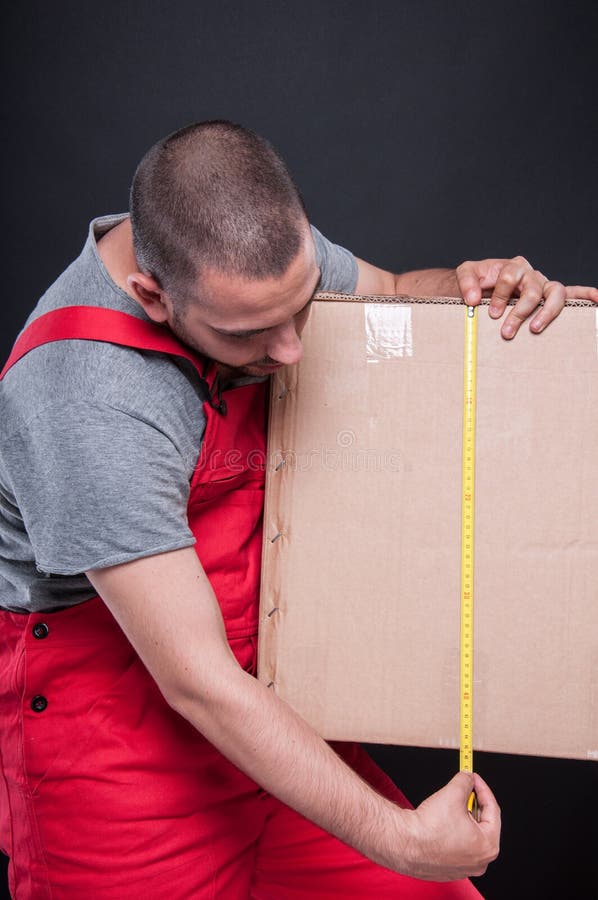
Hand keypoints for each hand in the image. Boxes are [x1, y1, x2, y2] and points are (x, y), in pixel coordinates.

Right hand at [401, 771, 500, 881]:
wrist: (404, 844)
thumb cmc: (428, 828)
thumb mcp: (452, 793)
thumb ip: (465, 782)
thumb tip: (467, 778)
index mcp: (487, 846)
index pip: (493, 810)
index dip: (482, 789)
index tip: (474, 779)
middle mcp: (479, 862)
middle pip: (482, 824)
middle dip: (473, 804)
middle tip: (464, 789)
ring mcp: (463, 869)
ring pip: (468, 835)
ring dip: (462, 817)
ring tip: (450, 805)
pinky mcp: (448, 870)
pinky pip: (456, 846)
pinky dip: (452, 832)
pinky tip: (441, 822)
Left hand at [456, 257, 597, 339]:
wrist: (478, 288)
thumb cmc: (476, 282)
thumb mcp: (466, 274)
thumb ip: (467, 282)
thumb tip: (474, 299)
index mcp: (513, 266)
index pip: (512, 276)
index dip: (502, 294)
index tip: (492, 312)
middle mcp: (531, 275)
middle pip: (533, 289)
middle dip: (520, 311)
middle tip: (507, 331)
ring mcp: (542, 286)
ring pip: (555, 293)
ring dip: (546, 312)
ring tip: (535, 329)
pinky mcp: (548, 298)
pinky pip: (571, 294)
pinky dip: (584, 295)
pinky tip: (596, 300)